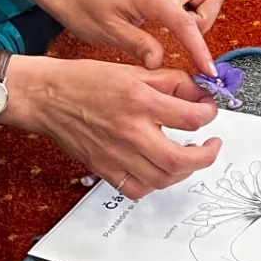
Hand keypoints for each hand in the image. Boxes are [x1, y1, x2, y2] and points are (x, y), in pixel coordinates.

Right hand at [9, 54, 220, 199]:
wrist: (48, 97)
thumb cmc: (86, 81)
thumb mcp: (135, 71)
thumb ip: (171, 82)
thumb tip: (199, 92)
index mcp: (141, 101)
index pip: (190, 118)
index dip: (209, 115)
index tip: (209, 112)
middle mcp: (130, 131)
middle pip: (179, 159)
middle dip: (205, 156)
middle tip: (211, 145)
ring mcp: (116, 155)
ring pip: (162, 179)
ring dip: (184, 171)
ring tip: (189, 156)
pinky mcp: (104, 169)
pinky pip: (136, 189)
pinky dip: (154, 184)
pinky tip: (160, 170)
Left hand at [42, 0, 225, 75]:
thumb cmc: (86, 10)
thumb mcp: (108, 32)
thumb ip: (138, 44)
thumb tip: (159, 62)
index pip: (188, 23)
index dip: (201, 49)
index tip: (208, 71)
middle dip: (207, 21)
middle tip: (187, 41)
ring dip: (202, 16)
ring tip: (179, 37)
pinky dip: (192, 14)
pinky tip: (172, 31)